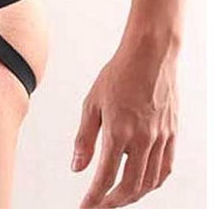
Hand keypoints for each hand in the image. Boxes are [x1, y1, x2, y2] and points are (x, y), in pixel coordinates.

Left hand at [71, 40, 177, 207]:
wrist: (150, 55)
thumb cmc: (119, 74)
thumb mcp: (92, 103)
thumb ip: (84, 138)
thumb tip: (77, 167)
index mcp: (119, 131)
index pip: (105, 177)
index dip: (94, 198)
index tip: (85, 207)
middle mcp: (142, 139)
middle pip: (130, 187)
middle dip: (113, 202)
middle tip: (100, 206)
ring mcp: (160, 138)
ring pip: (149, 182)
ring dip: (133, 196)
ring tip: (118, 198)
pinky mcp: (172, 133)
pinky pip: (165, 168)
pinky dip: (153, 182)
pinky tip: (143, 183)